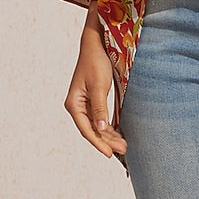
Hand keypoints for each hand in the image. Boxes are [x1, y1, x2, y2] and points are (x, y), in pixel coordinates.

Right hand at [64, 14, 125, 158]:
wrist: (96, 45)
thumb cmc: (96, 62)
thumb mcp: (99, 86)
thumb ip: (100, 108)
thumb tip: (101, 129)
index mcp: (74, 104)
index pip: (87, 130)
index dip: (98, 143)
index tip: (110, 154)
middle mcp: (77, 106)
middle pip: (92, 130)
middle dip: (107, 141)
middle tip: (124, 150)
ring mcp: (84, 104)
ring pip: (96, 126)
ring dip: (109, 136)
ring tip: (124, 145)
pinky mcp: (92, 101)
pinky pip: (100, 119)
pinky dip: (109, 127)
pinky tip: (118, 134)